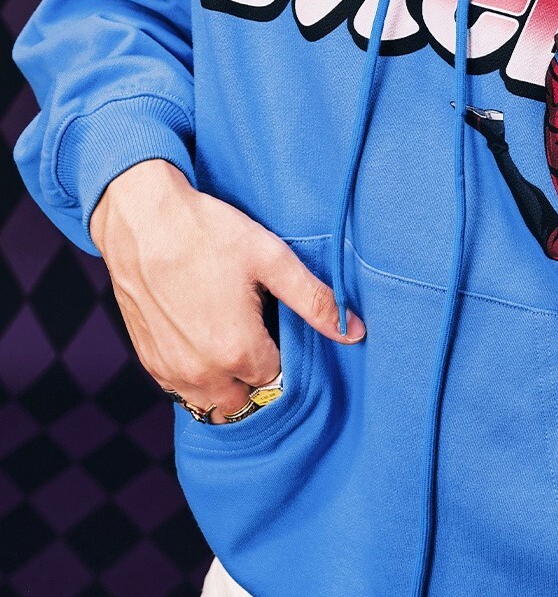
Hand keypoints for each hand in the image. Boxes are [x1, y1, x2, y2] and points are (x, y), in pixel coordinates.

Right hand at [90, 160, 364, 424]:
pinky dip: (196, 374)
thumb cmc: (208, 232)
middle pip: (245, 398)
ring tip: (230, 333)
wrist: (142, 219)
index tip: (276, 323)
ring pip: (210, 400)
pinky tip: (202, 335)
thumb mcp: (271, 259)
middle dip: (255, 373)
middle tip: (256, 329)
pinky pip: (181, 388)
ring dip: (225, 381)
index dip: (282, 351)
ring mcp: (170, 370)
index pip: (277, 378)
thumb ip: (315, 301)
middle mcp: (202, 373)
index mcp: (238, 351)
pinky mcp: (148, 360)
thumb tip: (354, 332)